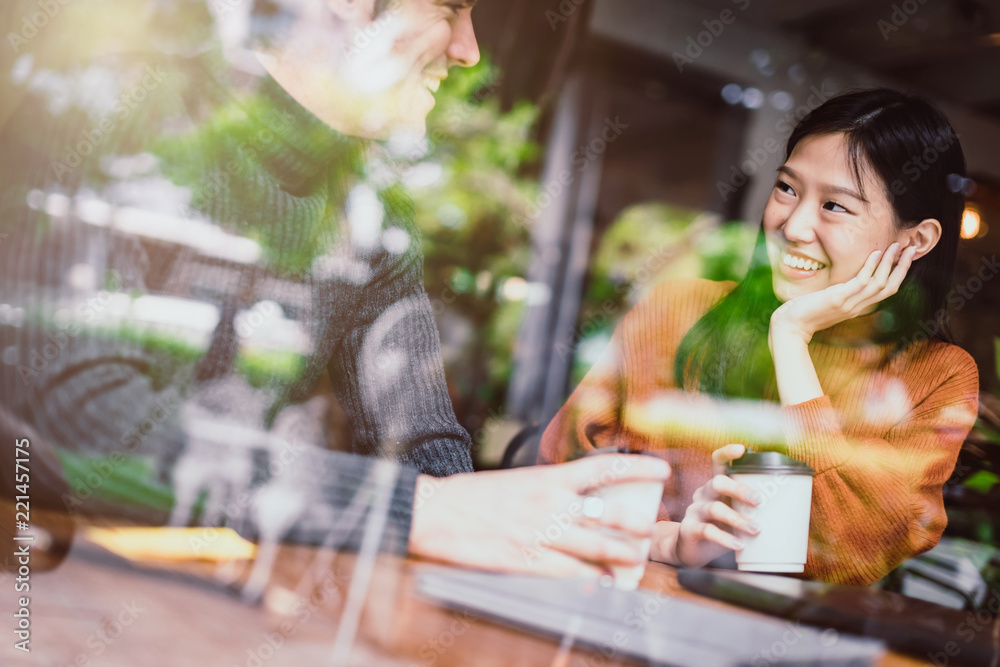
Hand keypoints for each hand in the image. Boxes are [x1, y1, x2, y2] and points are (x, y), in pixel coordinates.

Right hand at [409, 454, 669, 577]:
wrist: (435, 513)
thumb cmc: (474, 495)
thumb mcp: (518, 481)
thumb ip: (550, 490)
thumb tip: (581, 501)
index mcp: (547, 477)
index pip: (603, 469)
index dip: (637, 470)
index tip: (661, 471)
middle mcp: (550, 504)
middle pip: (610, 515)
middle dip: (636, 524)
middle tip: (650, 528)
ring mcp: (541, 535)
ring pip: (596, 548)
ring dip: (621, 556)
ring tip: (634, 561)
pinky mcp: (527, 561)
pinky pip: (569, 572)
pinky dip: (588, 577)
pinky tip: (600, 581)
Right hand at [673, 444, 760, 567]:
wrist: (692, 552)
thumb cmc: (721, 529)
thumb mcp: (735, 514)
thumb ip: (751, 509)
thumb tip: (794, 508)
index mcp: (715, 486)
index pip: (717, 462)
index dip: (727, 453)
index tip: (742, 449)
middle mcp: (703, 494)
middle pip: (717, 482)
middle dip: (740, 489)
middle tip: (759, 500)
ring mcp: (694, 511)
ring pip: (715, 508)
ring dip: (738, 519)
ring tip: (757, 530)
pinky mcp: (689, 530)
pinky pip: (707, 531)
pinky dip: (725, 538)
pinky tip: (739, 545)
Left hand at [769, 242, 915, 343]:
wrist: (790, 326)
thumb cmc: (805, 312)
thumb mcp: (829, 301)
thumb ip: (842, 293)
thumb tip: (847, 281)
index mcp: (858, 307)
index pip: (887, 290)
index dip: (899, 273)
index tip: (906, 256)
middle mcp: (858, 307)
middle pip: (890, 287)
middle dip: (903, 267)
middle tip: (912, 248)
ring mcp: (849, 304)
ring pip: (879, 283)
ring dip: (889, 263)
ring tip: (895, 246)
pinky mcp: (838, 299)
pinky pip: (861, 282)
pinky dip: (870, 267)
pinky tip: (875, 253)